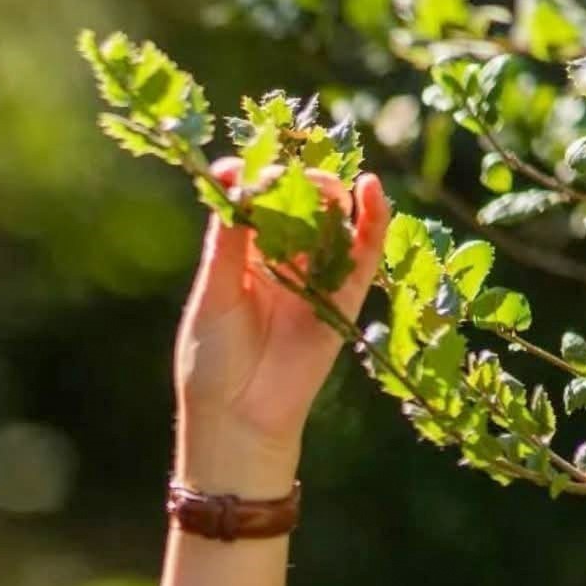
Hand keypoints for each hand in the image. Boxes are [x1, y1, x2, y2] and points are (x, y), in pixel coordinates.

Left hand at [173, 157, 390, 495]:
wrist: (240, 418)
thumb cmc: (212, 359)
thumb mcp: (214, 294)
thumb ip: (228, 241)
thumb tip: (232, 178)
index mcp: (240, 253)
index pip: (253, 198)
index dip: (252, 175)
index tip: (243, 167)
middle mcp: (280, 258)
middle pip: (297, 201)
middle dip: (295, 181)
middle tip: (288, 178)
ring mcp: (315, 275)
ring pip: (332, 219)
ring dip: (330, 194)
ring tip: (322, 187)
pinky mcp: (346, 297)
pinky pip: (365, 253)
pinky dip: (373, 220)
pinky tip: (372, 190)